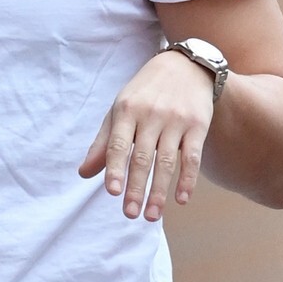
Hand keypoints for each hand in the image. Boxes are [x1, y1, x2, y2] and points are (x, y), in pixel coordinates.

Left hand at [79, 50, 214, 221]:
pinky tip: (182, 199)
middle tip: (130, 214)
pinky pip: (193, 156)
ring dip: (160, 191)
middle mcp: (151, 115)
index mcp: (126, 111)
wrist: (186, 65)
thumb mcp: (119, 111)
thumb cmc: (144, 94)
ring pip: (167, 161)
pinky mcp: (198, 124)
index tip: (113, 192)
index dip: (115, 169)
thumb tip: (84, 174)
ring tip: (152, 216)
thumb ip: (103, 143)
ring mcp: (176, 120)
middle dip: (136, 188)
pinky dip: (188, 179)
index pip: (118, 144)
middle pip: (143, 157)